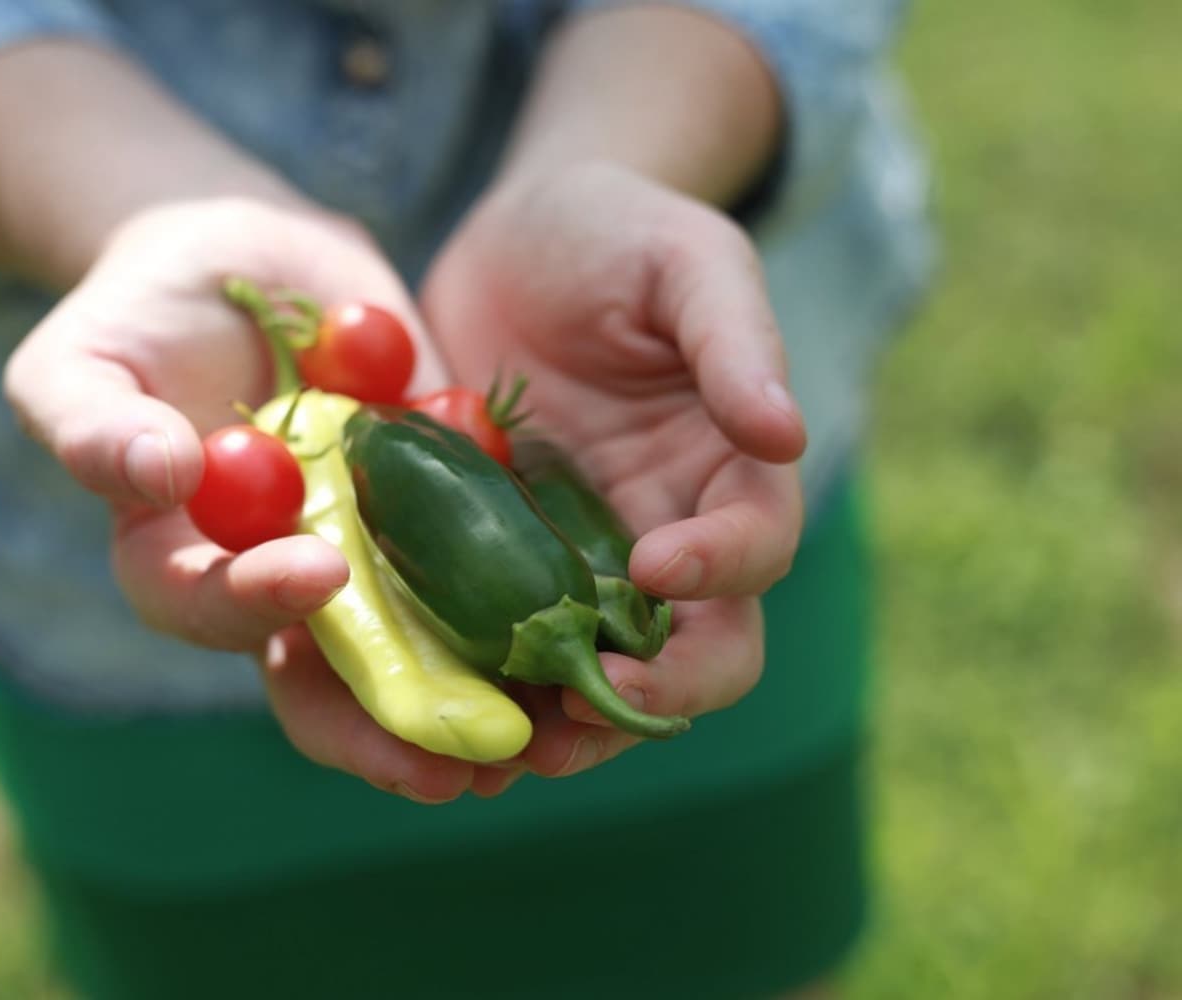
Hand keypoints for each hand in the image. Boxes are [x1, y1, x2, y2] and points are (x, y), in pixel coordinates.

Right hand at [4, 198, 521, 800]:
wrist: (248, 265)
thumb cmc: (140, 308)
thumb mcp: (85, 354)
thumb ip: (92, 421)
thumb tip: (158, 475)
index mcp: (180, 559)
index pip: (207, 607)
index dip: (252, 605)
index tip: (314, 570)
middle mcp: (276, 579)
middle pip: (324, 677)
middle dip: (385, 724)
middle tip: (449, 761)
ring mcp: (365, 555)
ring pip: (417, 650)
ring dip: (475, 699)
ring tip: (536, 738)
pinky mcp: (435, 514)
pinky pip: (481, 572)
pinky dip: (525, 608)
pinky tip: (583, 631)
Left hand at [421, 162, 807, 776]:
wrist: (518, 238)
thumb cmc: (619, 233)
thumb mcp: (685, 261)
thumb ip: (735, 339)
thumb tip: (786, 434)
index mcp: (727, 471)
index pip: (754, 547)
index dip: (722, 570)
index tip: (658, 565)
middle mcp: (665, 532)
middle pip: (692, 648)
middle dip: (650, 693)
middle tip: (579, 710)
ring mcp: (579, 556)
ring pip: (596, 668)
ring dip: (564, 718)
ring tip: (508, 745)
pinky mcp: (498, 558)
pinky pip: (499, 637)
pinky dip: (480, 680)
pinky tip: (435, 700)